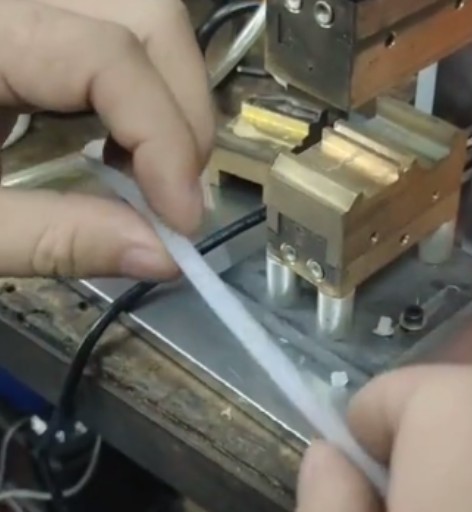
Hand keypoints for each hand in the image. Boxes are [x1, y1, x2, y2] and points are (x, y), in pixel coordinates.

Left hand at [0, 0, 212, 278]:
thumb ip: (57, 239)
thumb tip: (164, 257)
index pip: (108, 56)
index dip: (165, 140)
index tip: (184, 224)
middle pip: (141, 10)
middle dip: (182, 109)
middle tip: (176, 192)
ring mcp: (18, 8)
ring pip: (135, 16)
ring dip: (166, 98)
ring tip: (150, 172)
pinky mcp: (22, 27)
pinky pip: (107, 38)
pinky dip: (136, 96)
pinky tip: (120, 148)